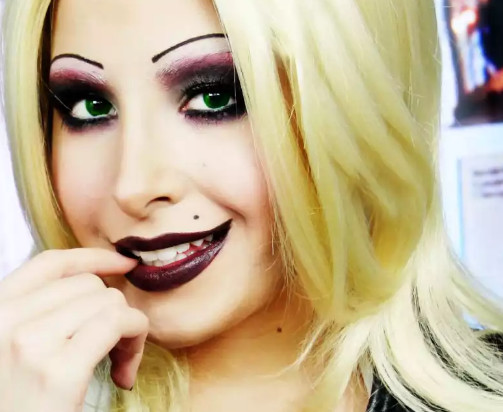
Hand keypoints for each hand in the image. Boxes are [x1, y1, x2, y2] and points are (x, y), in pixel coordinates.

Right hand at [0, 248, 147, 411]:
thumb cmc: (20, 404)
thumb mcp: (17, 352)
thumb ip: (42, 317)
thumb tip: (97, 287)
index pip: (50, 263)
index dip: (93, 257)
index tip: (123, 263)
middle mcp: (4, 322)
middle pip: (89, 285)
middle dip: (114, 309)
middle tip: (115, 347)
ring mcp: (28, 344)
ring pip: (109, 302)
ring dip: (128, 329)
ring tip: (118, 362)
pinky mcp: (58, 371)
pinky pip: (119, 323)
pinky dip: (136, 340)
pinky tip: (125, 372)